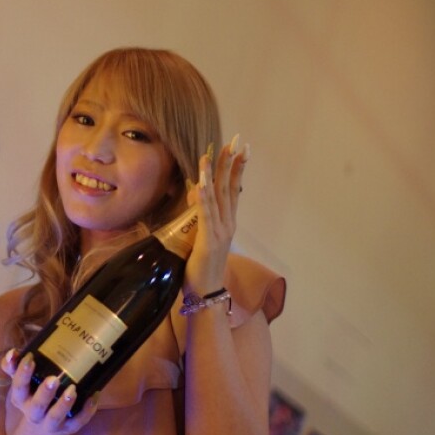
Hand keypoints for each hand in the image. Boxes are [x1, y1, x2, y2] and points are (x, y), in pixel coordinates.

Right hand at [2, 350, 96, 434]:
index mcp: (21, 399)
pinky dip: (86, 411)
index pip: (19, 387)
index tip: (30, 359)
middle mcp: (34, 413)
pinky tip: (93, 397)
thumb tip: (13, 352)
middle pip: (37, 405)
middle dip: (45, 393)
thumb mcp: (23, 382)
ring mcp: (51, 423)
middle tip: (53, 379)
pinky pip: (78, 422)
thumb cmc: (33, 395)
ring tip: (72, 390)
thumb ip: (14, 366)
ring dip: (64, 404)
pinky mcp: (68, 428)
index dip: (22, 374)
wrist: (42, 427)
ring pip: (56, 417)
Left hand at [184, 135, 248, 295]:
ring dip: (216, 173)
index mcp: (227, 222)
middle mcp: (227, 223)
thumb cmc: (201, 266)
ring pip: (219, 196)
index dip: (236, 168)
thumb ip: (200, 213)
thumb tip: (195, 192)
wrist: (206, 293)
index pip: (233, 190)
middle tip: (237, 141)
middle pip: (230, 187)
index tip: (240, 148)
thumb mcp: (201, 235)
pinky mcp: (208, 239)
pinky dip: (204, 195)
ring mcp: (220, 231)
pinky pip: (206, 213)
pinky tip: (202, 181)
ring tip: (216, 152)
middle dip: (232, 163)